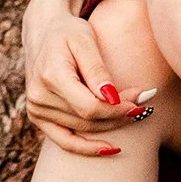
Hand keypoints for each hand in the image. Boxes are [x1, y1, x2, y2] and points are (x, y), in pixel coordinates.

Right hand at [21, 0, 148, 155]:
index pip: (90, 107)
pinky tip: (110, 148)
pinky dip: (87, 148)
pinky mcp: (38, 118)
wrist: (44, 33)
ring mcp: (36, 110)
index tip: (142, 100)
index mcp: (51, 76)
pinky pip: (64, 141)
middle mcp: (38, 97)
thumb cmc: (69, 32)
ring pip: (82, 130)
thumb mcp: (85, 41)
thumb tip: (112, 98)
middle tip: (144, 104)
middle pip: (88, 120)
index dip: (118, 109)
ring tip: (134, 111)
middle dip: (119, 115)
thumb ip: (97, 70)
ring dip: (111, 125)